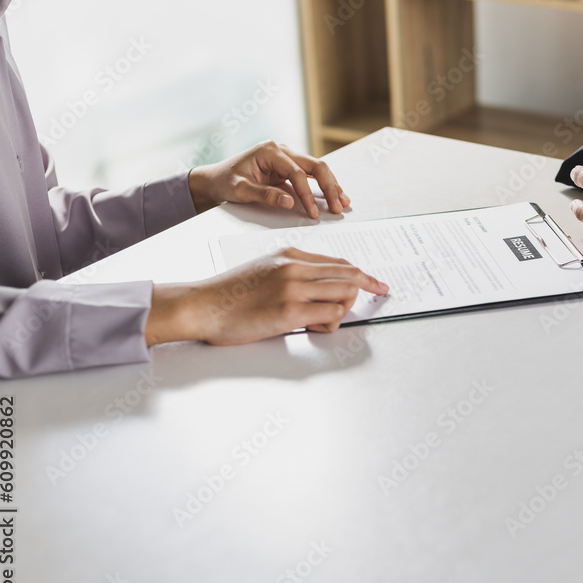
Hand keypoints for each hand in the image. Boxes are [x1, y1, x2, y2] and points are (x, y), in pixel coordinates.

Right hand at [145, 248, 388, 345]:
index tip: (376, 283)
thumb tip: (323, 287)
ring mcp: (293, 288)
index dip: (362, 275)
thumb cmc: (230, 294)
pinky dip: (330, 324)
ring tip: (320, 322)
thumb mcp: (265, 269)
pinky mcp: (290, 312)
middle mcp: (295, 267)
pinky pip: (331, 315)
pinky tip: (313, 328)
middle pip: (349, 275)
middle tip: (381, 294)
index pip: (339, 262)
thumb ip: (294, 273)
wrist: (202, 305)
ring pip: (344, 295)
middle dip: (368, 288)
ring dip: (342, 311)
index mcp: (290, 255)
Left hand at [188, 141, 349, 218]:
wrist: (216, 179)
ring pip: (317, 168)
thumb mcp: (240, 190)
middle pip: (315, 165)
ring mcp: (287, 158)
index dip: (308, 194)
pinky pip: (312, 175)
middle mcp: (282, 150)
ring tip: (343, 202)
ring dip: (331, 185)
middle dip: (329, 187)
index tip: (313, 213)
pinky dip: (324, 186)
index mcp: (269, 151)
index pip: (297, 173)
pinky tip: (335, 196)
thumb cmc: (225, 182)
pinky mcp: (289, 167)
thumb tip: (289, 202)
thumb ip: (264, 195)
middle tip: (337, 207)